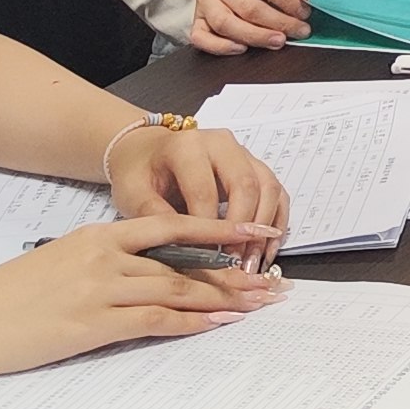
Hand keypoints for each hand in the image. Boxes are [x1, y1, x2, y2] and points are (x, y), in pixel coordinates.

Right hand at [0, 214, 283, 380]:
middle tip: (275, 279)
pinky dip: (191, 322)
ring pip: (178, 288)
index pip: (174, 225)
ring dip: (224, 297)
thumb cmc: (7, 297)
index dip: (220, 228)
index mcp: (99, 235)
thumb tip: (145, 272)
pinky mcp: (90, 326)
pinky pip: (154, 321)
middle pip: (186, 260)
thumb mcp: (60, 262)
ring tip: (260, 304)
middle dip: (236, 269)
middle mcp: (105, 256)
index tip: (256, 231)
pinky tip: (217, 325)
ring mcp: (99, 290)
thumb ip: (103, 261)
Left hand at [107, 117, 290, 263]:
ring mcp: (242, 153)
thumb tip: (185, 253)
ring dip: (264, 229)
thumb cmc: (138, 173)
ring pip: (268, 187)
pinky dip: (276, 222)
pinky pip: (276, 192)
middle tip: (236, 265)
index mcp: (188, 146)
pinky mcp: (254, 165)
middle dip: (243, 230)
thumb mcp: (133, 195)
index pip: (205, 190)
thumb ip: (156, 219)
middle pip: (246, 185)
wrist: (144, 151)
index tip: (208, 261)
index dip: (208, 229)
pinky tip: (267, 250)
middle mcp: (221, 144)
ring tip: (252, 263)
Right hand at [186, 0, 310, 55]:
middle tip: (298, 30)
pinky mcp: (196, 20)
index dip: (287, 0)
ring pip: (225, 24)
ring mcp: (203, 0)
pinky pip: (201, 38)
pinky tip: (242, 48)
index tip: (304, 12)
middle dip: (277, 22)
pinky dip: (221, 47)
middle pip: (246, 6)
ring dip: (255, 36)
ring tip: (278, 41)